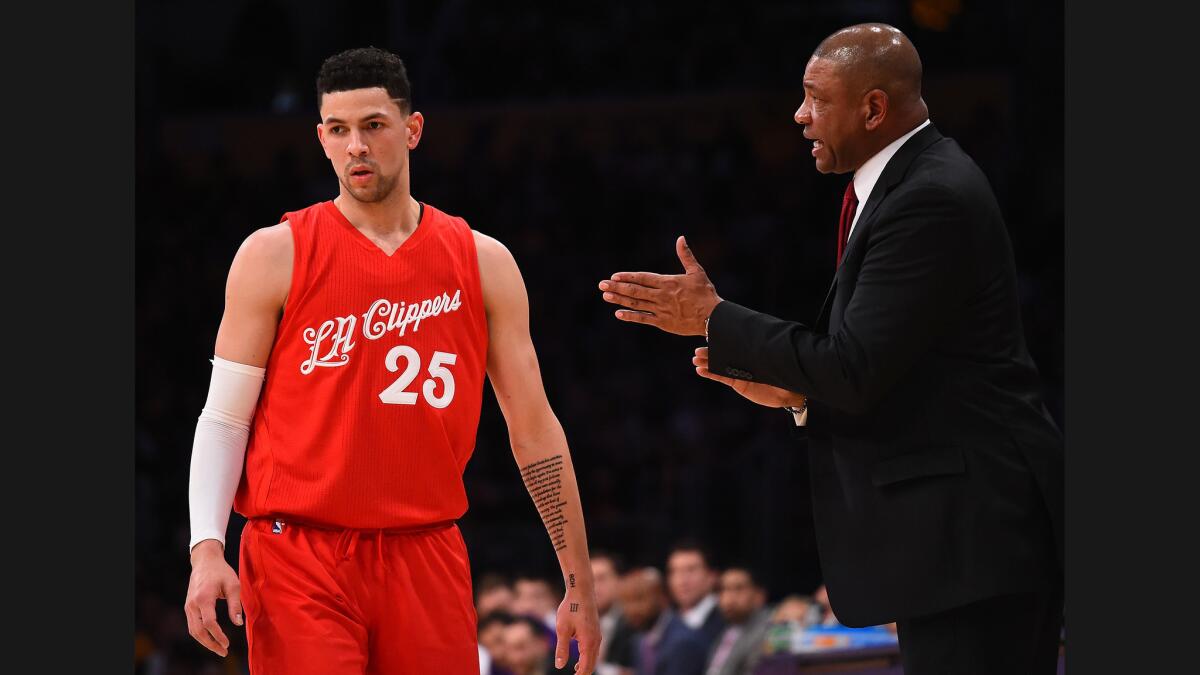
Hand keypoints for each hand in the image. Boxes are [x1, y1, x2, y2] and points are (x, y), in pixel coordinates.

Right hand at [184, 540, 242, 656]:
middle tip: (224, 652)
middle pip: (198, 631)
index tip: (227, 643)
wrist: (205, 561)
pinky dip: (201, 635)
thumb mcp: (233, 585)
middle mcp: (193, 604)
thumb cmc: (221, 572)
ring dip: (205, 642)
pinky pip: (192, 625)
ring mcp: (188, 606)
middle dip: (211, 644)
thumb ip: (235, 605)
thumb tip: (238, 624)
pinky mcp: (188, 607)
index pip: (209, 623)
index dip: (218, 636)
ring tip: (219, 648)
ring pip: (193, 630)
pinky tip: (211, 639)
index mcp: (204, 597)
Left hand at [555, 588, 601, 673]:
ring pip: (594, 657)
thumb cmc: (570, 608)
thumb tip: (560, 666)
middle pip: (592, 664)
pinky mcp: (596, 631)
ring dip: (586, 666)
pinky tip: (579, 658)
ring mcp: (598, 636)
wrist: (581, 591)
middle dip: (583, 673)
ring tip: (575, 671)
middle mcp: (596, 640)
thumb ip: (562, 649)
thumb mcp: (562, 629)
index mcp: (588, 642)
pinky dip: (588, 657)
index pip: (585, 666)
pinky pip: (594, 650)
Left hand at [599, 236, 720, 335]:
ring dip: (620, 299)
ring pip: (636, 304)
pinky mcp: (663, 323)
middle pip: (635, 290)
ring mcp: (661, 310)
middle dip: (617, 287)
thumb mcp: (697, 272)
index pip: (643, 278)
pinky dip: (630, 316)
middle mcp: (661, 296)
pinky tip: (618, 313)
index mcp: (668, 282)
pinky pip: (643, 319)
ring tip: (606, 295)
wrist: (713, 317)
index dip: (627, 277)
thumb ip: (686, 255)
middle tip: (602, 285)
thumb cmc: (705, 294)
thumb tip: (680, 238)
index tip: (614, 276)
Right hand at [692, 347, 806, 409]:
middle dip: (709, 352)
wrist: (787, 391)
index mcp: (749, 351)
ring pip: (719, 366)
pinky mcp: (738, 383)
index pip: (732, 344)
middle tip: (697, 351)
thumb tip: (757, 335)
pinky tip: (700, 370)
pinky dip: (711, 374)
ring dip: (707, 363)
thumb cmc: (782, 372)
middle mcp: (742, 360)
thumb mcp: (772, 359)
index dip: (720, 341)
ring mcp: (739, 371)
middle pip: (723, 354)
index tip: (708, 337)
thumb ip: (761, 350)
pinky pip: (721, 377)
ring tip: (695, 360)